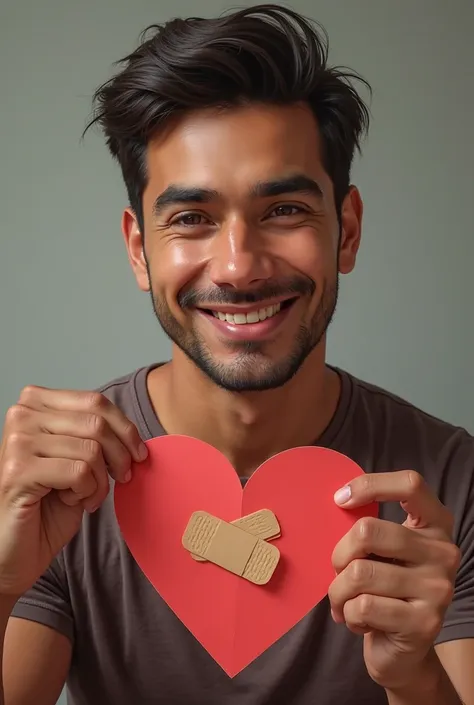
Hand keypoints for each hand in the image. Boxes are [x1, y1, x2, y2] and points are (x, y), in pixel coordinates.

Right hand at [0, 386, 147, 595]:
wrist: (16, 548)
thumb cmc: (48, 503)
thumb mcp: (77, 457)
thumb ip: (96, 434)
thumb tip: (135, 434)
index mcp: (35, 402)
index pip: (95, 401)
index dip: (125, 428)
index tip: (138, 453)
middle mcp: (22, 414)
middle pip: (96, 423)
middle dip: (120, 456)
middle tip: (121, 478)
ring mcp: (18, 441)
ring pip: (91, 450)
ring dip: (100, 481)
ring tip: (86, 496)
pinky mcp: (18, 470)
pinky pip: (78, 472)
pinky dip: (87, 492)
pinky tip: (71, 502)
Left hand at [328, 471, 460, 690]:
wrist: (402, 651)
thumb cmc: (384, 590)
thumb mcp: (383, 553)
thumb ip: (370, 529)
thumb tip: (337, 503)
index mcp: (435, 524)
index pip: (411, 485)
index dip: (370, 484)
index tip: (339, 499)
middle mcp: (443, 552)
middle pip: (368, 531)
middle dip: (339, 555)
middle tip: (339, 573)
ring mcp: (438, 588)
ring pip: (359, 573)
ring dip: (338, 591)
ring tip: (345, 602)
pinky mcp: (424, 622)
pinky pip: (362, 606)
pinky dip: (348, 615)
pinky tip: (359, 621)